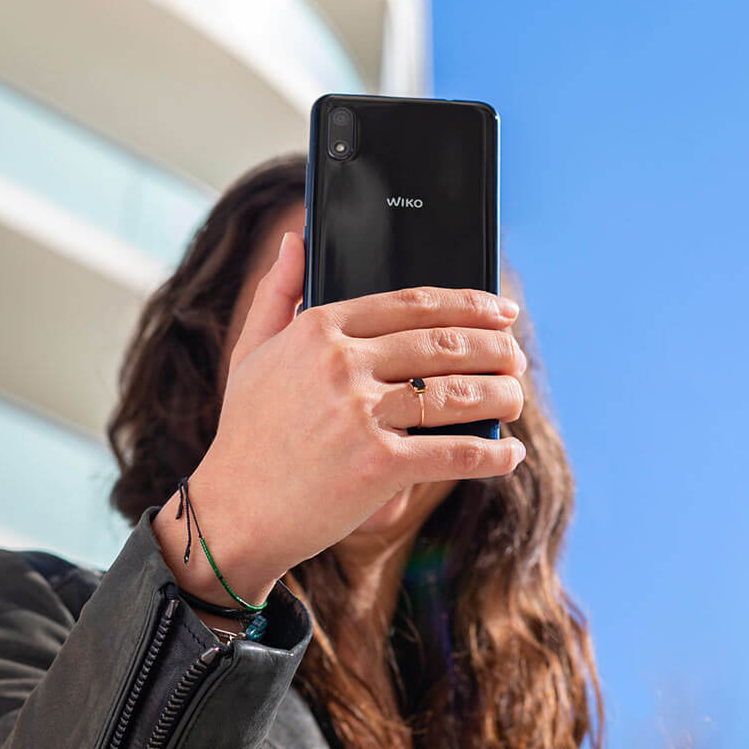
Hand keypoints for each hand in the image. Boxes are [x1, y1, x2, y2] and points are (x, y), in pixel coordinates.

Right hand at [181, 230, 526, 593]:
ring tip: (516, 398)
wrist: (232, 510)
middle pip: (443, 343)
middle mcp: (341, 364)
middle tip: (516, 357)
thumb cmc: (245, 431)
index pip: (412, 304)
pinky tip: (508, 453)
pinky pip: (452, 453)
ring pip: (456, 393)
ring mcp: (359, 415)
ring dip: (501, 395)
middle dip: (494, 348)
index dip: (468, 304)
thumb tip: (294, 239)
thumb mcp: (249, 351)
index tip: (500, 309)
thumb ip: (277, 291)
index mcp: (317, 329)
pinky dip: (491, 455)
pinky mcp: (376, 466)